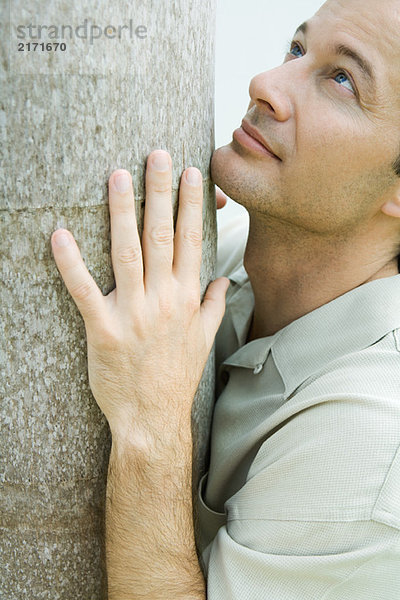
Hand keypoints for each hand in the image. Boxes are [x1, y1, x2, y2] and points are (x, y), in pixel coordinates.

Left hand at [51, 151, 229, 448]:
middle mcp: (163, 299)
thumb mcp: (204, 341)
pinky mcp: (103, 330)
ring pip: (127, 253)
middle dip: (160, 193)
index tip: (192, 172)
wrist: (152, 418)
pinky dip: (71, 262)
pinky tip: (60, 234)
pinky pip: (84, 290)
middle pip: (161, 236)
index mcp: (187, 298)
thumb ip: (214, 306)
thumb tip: (223, 281)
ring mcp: (133, 313)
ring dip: (123, 212)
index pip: (191, 241)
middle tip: (156, 155)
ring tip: (118, 175)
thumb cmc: (176, 378)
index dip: (192, 205)